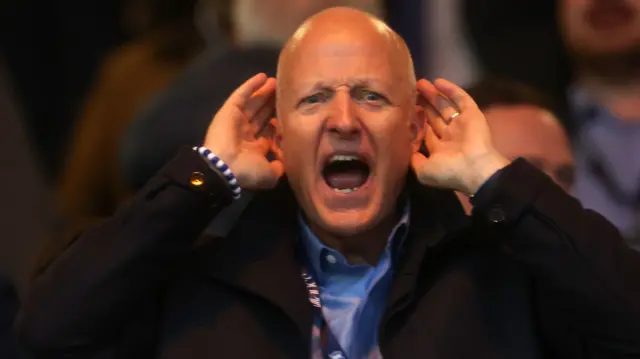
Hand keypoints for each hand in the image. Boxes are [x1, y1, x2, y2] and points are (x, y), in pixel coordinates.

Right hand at [203, 73, 282, 189]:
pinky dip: (251, 85)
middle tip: (285, 92)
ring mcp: (237, 120)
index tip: (291, 114)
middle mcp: (247, 134)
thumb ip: (279, 167)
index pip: (270, 131)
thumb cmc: (248, 170)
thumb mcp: (270, 175)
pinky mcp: (229, 110)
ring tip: (276, 81)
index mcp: (255, 148)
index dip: (279, 123)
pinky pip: (242, 95)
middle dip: (272, 104)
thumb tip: (284, 163)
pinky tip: (263, 76)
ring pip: (254, 103)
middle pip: (262, 114)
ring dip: (264, 92)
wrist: (224, 166)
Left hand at [411, 78, 509, 194]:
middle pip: (435, 116)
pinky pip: (461, 99)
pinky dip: (451, 90)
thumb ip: (414, 159)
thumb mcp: (424, 171)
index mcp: (441, 150)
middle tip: (412, 91)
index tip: (404, 111)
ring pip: (445, 106)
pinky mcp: (472, 114)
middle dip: (424, 105)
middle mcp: (451, 136)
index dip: (417, 121)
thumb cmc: (448, 171)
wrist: (475, 168)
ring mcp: (462, 124)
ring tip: (420, 83)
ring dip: (434, 95)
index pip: (427, 132)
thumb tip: (405, 150)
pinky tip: (438, 81)